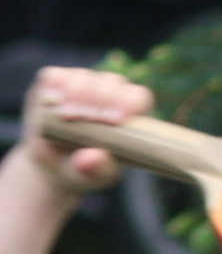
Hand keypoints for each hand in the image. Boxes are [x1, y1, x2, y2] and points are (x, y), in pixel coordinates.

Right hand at [16, 66, 146, 197]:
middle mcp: (109, 93)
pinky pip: (55, 75)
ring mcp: (82, 85)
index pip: (138, 97)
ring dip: (77, 93)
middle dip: (101, 99)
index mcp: (129, 114)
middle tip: (86, 119)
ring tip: (68, 116)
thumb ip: (96, 170)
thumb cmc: (83, 171)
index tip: (113, 120)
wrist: (51, 166)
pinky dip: (54, 86)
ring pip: (85, 76)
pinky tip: (52, 100)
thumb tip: (93, 157)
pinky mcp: (55, 84)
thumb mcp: (91, 177)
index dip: (128, 103)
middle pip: (113, 83)